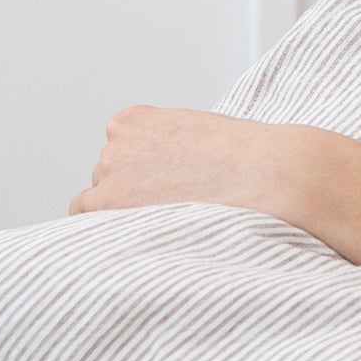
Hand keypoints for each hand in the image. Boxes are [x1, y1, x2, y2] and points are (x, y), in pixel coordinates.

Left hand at [68, 108, 320, 218]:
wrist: (270, 174)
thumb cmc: (250, 158)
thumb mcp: (202, 136)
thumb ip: (171, 152)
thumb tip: (166, 183)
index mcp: (135, 121)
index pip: (118, 151)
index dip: (143, 173)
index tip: (168, 186)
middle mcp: (116, 144)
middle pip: (107, 177)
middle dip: (133, 192)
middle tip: (173, 209)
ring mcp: (111, 174)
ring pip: (98, 203)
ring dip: (124, 214)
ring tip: (166, 227)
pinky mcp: (112, 204)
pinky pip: (89, 225)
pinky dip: (111, 233)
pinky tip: (141, 239)